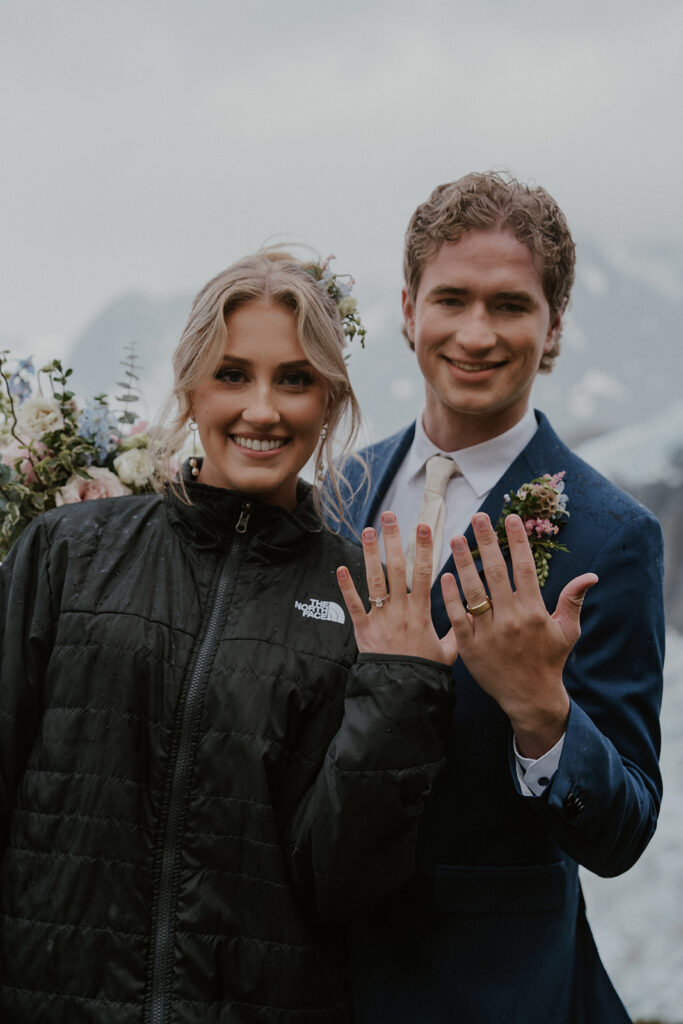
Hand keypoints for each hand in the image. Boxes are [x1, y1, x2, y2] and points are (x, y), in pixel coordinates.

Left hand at [337, 511, 457, 665]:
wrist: (401, 692)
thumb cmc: (424, 672)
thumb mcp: (448, 652)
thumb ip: (456, 631)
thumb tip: (468, 614)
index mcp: (422, 612)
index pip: (425, 573)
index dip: (424, 548)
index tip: (424, 526)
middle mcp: (401, 610)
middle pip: (397, 568)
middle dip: (394, 540)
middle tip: (391, 516)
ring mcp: (381, 617)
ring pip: (375, 580)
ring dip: (369, 554)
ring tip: (367, 531)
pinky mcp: (363, 629)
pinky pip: (354, 605)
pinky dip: (346, 587)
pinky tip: (340, 568)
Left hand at [441, 512, 597, 756]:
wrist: (530, 698)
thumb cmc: (549, 660)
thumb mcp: (567, 631)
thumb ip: (573, 600)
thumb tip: (591, 576)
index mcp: (535, 612)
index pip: (524, 568)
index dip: (517, 542)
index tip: (509, 519)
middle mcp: (511, 619)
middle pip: (495, 572)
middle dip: (486, 542)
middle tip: (476, 518)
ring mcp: (489, 633)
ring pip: (473, 591)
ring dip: (463, 562)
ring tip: (456, 538)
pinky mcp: (470, 647)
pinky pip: (458, 616)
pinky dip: (451, 596)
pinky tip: (445, 576)